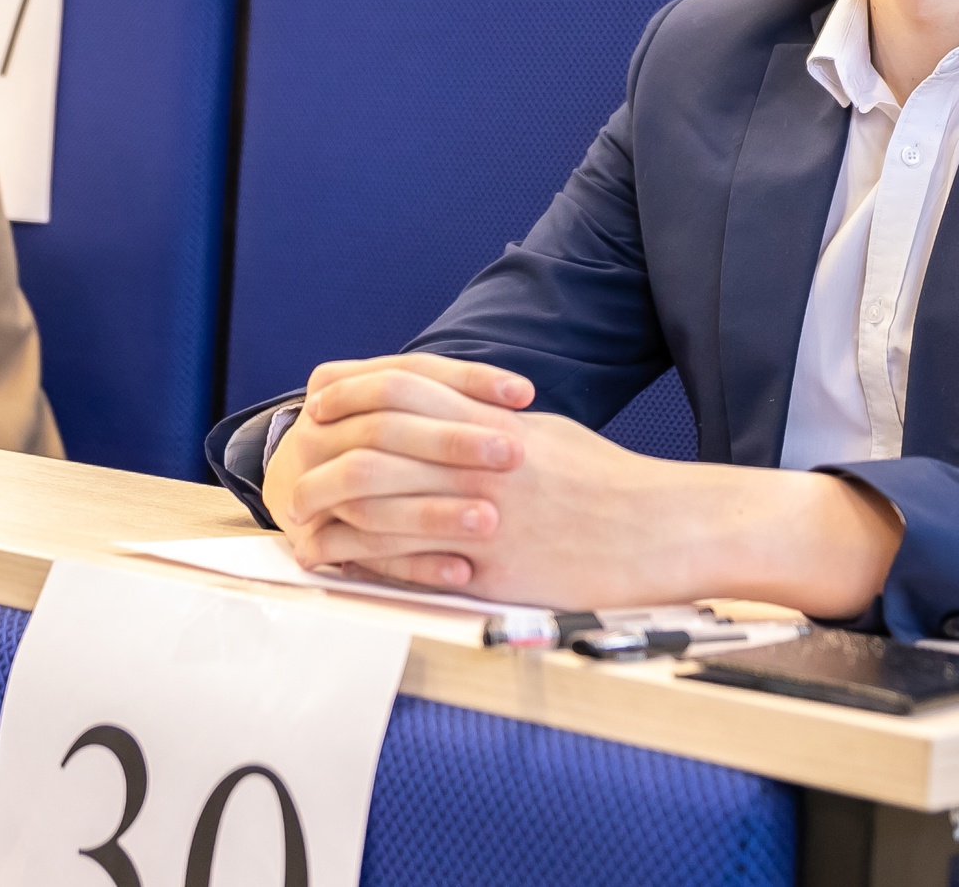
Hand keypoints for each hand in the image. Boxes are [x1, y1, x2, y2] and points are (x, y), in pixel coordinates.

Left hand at [273, 354, 906, 613]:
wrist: (662, 530)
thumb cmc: (608, 481)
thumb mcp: (545, 431)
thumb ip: (487, 418)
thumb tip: (445, 408)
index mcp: (490, 420)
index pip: (399, 387)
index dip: (350, 388)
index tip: (320, 399)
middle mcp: (477, 461)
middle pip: (374, 444)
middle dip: (324, 450)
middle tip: (296, 460)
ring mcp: (480, 517)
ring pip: (378, 507)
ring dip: (334, 510)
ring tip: (306, 514)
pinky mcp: (490, 571)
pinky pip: (407, 564)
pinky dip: (367, 561)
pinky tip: (347, 560)